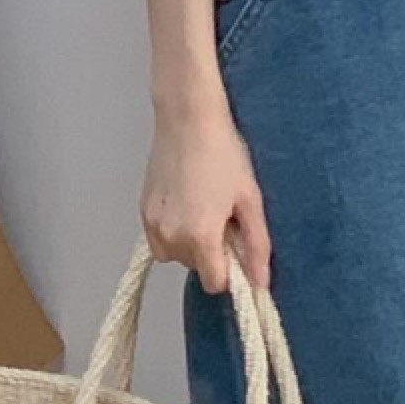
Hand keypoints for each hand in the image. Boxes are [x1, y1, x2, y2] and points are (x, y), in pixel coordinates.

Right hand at [142, 103, 272, 294]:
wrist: (188, 120)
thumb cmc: (224, 155)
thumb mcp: (250, 200)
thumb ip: (257, 246)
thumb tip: (261, 284)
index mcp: (200, 237)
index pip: (215, 283)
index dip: (231, 271)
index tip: (237, 245)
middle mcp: (171, 237)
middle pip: (197, 268)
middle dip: (212, 252)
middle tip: (222, 216)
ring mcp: (152, 225)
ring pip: (176, 256)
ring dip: (191, 243)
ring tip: (203, 208)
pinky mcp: (143, 212)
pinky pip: (160, 241)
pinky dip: (174, 232)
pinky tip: (186, 204)